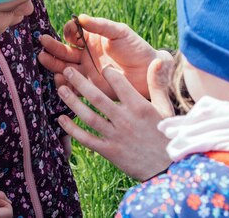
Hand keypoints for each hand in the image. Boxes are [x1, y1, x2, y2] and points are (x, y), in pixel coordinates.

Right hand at [39, 14, 172, 98]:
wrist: (149, 73)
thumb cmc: (136, 48)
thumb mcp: (119, 32)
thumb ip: (100, 25)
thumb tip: (80, 17)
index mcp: (91, 38)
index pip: (72, 33)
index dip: (68, 32)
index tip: (70, 33)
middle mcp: (85, 54)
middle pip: (63, 50)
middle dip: (52, 47)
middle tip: (42, 44)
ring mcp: (86, 70)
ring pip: (63, 67)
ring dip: (53, 64)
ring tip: (44, 60)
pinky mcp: (90, 86)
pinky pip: (72, 85)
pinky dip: (64, 83)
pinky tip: (58, 79)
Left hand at [56, 59, 174, 180]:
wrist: (168, 169)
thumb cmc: (166, 135)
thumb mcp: (165, 108)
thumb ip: (157, 84)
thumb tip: (160, 59)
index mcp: (139, 106)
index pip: (118, 83)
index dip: (107, 72)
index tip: (99, 66)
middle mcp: (125, 119)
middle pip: (97, 97)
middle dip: (80, 82)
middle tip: (67, 70)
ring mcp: (115, 136)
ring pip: (88, 116)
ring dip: (72, 102)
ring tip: (60, 89)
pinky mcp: (109, 151)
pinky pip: (87, 139)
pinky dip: (72, 129)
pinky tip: (61, 119)